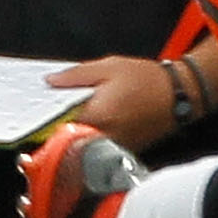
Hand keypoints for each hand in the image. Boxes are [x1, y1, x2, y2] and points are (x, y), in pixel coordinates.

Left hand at [47, 53, 179, 157]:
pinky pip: (98, 148)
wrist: (180, 94)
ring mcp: (113, 146)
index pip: (57, 126)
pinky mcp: (123, 150)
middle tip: (52, 117)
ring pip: (82, 147)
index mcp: (97, 115)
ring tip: (74, 119)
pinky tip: (94, 123)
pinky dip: (91, 138)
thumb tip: (51, 81)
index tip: (37, 115)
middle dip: (57, 129)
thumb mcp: (109, 67)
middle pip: (67, 140)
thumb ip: (76, 75)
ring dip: (73, 136)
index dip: (45, 120)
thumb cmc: (149, 80)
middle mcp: (104, 136)